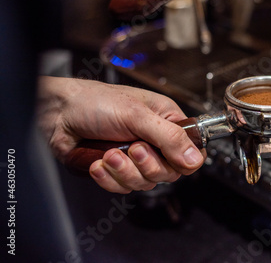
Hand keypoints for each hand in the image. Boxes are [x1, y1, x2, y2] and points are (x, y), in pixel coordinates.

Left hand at [37, 76, 205, 192]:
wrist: (57, 113)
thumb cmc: (96, 102)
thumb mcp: (137, 116)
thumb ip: (169, 137)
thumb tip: (195, 158)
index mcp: (166, 120)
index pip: (190, 151)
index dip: (182, 161)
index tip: (168, 159)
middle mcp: (153, 140)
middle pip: (167, 172)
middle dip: (146, 165)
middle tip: (132, 149)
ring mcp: (134, 157)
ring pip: (144, 182)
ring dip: (124, 171)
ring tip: (109, 154)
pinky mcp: (115, 170)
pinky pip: (122, 187)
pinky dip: (108, 178)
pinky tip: (98, 162)